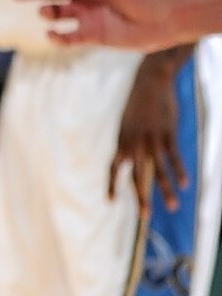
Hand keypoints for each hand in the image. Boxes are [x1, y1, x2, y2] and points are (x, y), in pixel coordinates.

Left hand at [114, 53, 189, 210]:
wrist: (149, 80)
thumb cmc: (137, 103)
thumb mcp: (127, 122)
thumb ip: (128, 142)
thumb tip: (130, 160)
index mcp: (122, 139)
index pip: (114, 167)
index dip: (112, 184)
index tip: (110, 201)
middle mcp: (134, 142)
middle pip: (137, 174)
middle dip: (141, 196)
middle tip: (145, 216)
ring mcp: (152, 138)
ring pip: (159, 169)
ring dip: (166, 189)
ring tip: (172, 206)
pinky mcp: (167, 133)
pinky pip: (174, 156)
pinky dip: (179, 170)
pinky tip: (185, 184)